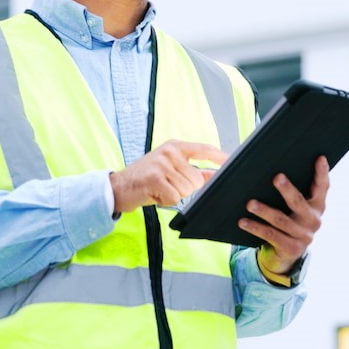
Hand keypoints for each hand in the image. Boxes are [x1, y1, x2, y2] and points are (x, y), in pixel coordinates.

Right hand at [109, 140, 227, 212]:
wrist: (117, 187)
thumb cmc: (146, 179)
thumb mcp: (170, 169)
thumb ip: (192, 171)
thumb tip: (215, 175)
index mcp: (175, 146)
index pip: (204, 149)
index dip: (220, 156)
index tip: (231, 161)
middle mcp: (170, 152)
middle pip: (196, 179)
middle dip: (185, 189)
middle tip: (167, 186)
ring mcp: (162, 164)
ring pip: (186, 190)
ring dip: (174, 195)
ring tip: (159, 189)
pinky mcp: (155, 178)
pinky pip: (174, 197)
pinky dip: (166, 201)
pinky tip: (155, 194)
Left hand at [239, 155, 329, 274]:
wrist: (287, 252)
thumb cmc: (288, 218)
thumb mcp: (293, 204)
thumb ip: (287, 185)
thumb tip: (253, 164)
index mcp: (317, 205)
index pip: (322, 186)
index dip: (322, 172)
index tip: (320, 158)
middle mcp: (314, 220)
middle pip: (298, 202)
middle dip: (287, 189)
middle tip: (276, 177)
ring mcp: (304, 236)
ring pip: (281, 220)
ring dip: (264, 211)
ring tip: (250, 203)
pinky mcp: (291, 248)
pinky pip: (271, 235)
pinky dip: (256, 227)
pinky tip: (243, 221)